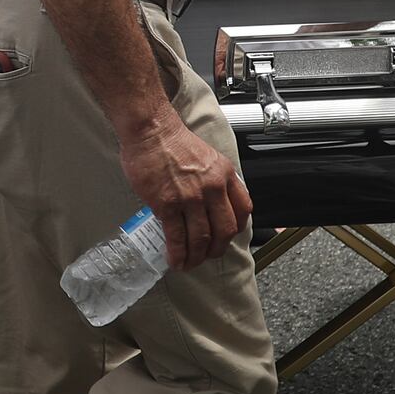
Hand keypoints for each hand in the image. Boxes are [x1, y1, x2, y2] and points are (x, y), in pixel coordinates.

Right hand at [118, 114, 251, 270]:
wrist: (151, 131)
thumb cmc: (172, 140)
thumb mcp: (207, 156)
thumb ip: (214, 179)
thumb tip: (210, 202)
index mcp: (225, 174)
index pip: (243, 209)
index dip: (236, 229)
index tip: (227, 236)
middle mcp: (212, 188)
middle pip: (224, 230)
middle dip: (216, 249)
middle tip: (208, 255)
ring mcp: (191, 198)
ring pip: (201, 238)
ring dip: (196, 257)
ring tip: (189, 263)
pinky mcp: (167, 205)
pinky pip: (177, 236)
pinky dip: (177, 253)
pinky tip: (175, 259)